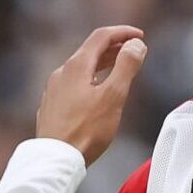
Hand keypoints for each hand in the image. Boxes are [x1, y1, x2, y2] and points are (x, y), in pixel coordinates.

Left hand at [36, 26, 148, 164]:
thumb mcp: (113, 96)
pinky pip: (73, 84)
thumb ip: (126, 67)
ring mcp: (54, 89)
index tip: (140, 36)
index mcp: (76, 66)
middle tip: (134, 51)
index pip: (101, 37)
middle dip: (114, 48)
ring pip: (81, 69)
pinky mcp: (52, 106)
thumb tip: (136, 45)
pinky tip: (97, 92)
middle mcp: (61, 73)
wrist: (56, 159)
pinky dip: (90, 80)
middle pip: (90, 51)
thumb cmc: (86, 130)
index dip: (122, 33)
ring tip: (119, 69)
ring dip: (102, 64)